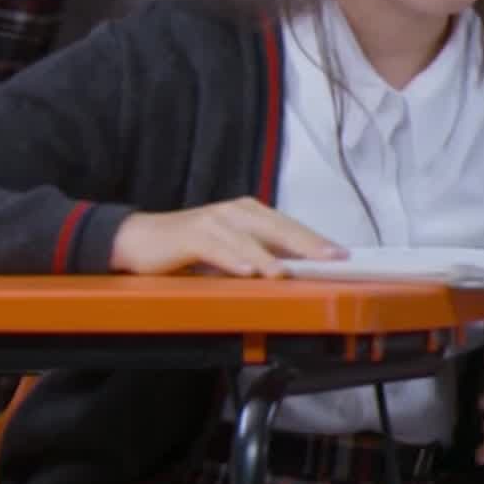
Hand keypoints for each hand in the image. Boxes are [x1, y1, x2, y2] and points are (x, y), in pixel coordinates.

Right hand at [110, 197, 345, 277]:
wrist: (139, 240)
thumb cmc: (189, 248)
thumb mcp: (232, 252)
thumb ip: (261, 256)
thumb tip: (299, 271)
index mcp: (250, 213)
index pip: (291, 227)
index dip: (317, 241)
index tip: (344, 256)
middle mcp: (235, 211)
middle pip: (278, 228)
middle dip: (308, 244)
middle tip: (333, 258)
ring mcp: (213, 220)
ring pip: (249, 238)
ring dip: (270, 256)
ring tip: (289, 272)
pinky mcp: (190, 234)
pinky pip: (216, 247)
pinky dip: (233, 259)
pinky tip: (248, 270)